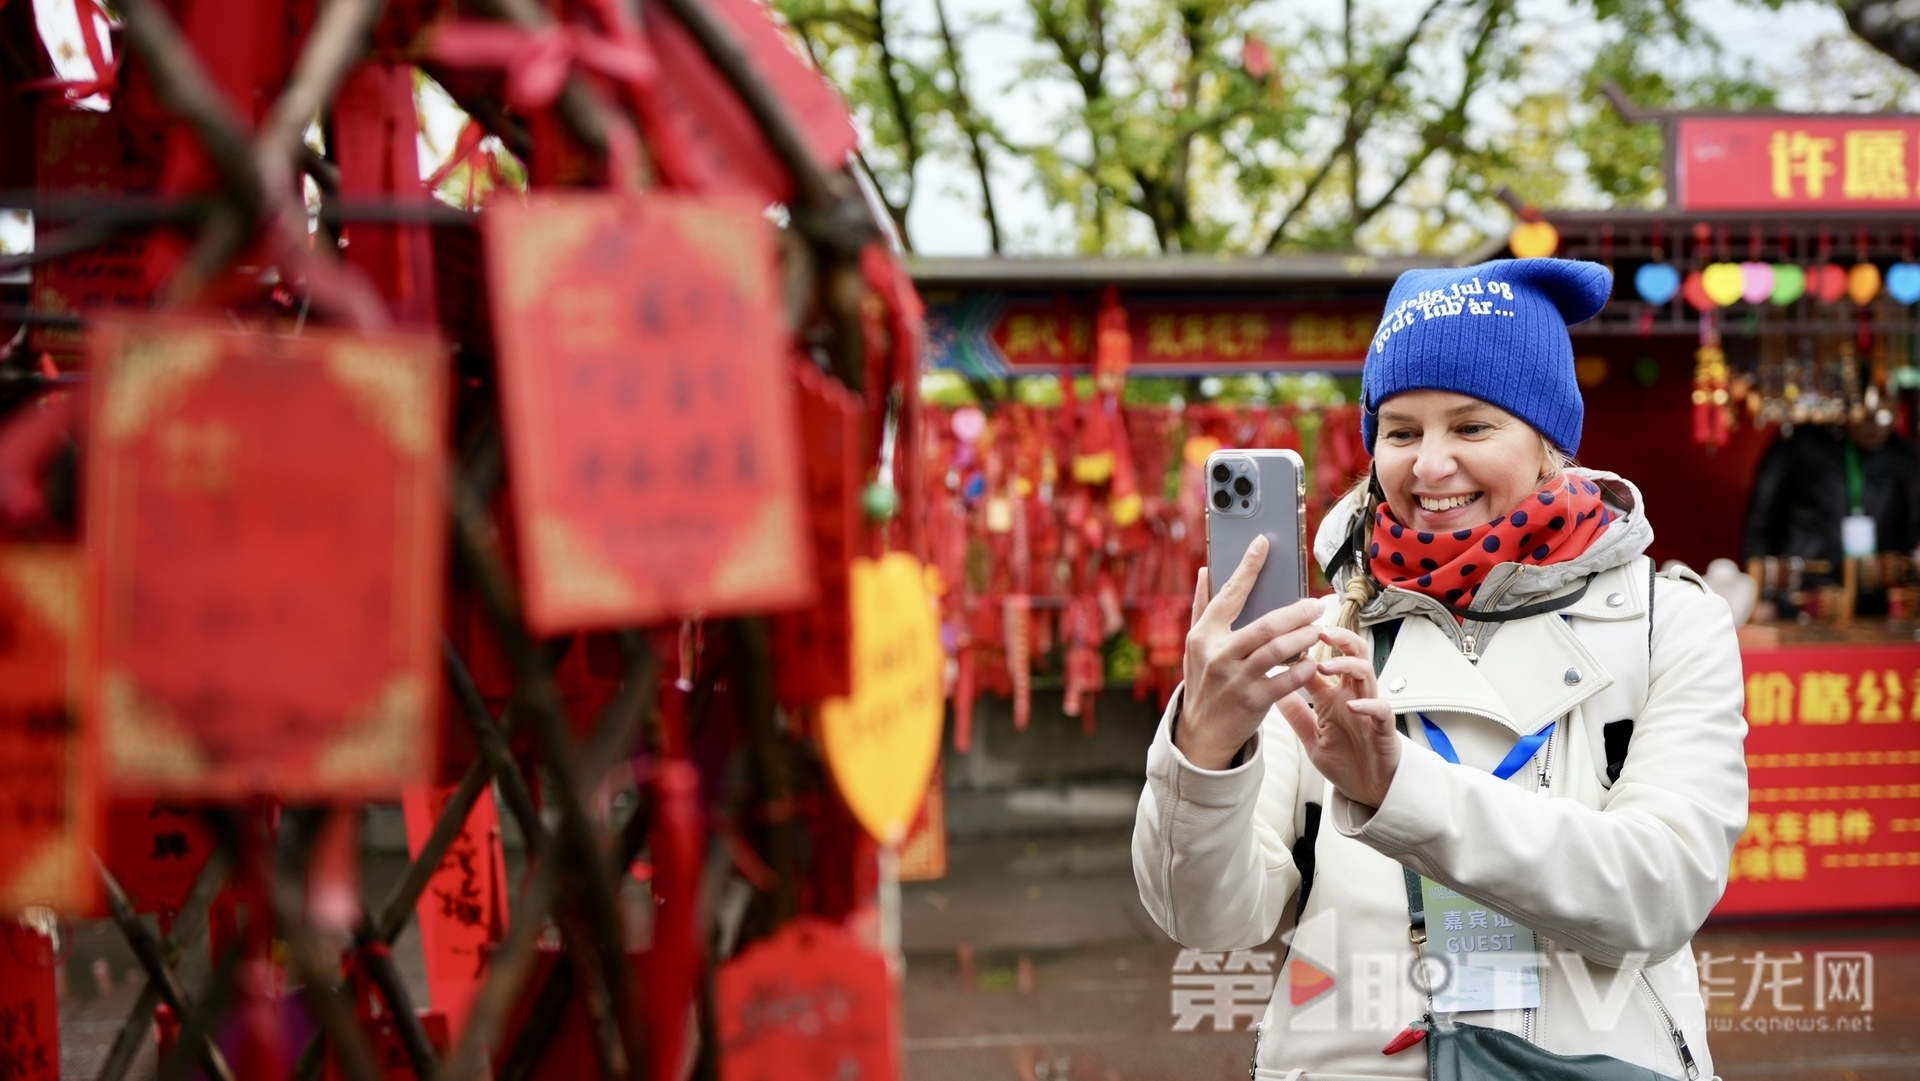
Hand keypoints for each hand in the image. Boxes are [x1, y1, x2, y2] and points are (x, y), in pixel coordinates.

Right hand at [1176, 535, 1325, 769]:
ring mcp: (1236, 680)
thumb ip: (1201, 607)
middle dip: (1297, 611)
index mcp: (1204, 635)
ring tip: (1318, 628)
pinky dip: (1303, 668)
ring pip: (1279, 651)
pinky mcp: (1253, 702)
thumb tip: (1204, 571)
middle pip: (1266, 624)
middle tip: (1317, 603)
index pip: (1229, 594)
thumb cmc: (1202, 683)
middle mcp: (1218, 655)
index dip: (1248, 567)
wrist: (1201, 734)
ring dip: (1304, 636)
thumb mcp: (1195, 646)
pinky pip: (1287, 681)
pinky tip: (1312, 660)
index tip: (1264, 543)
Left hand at [1277, 626, 1399, 806]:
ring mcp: (1369, 710)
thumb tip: (1273, 693)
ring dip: (1347, 665)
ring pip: (1366, 673)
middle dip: (1339, 639)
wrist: (1369, 790)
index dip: (1306, 651)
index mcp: (1334, 698)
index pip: (1320, 665)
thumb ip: (1296, 715)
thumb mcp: (1310, 739)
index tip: (1289, 640)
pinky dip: (1369, 705)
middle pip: (1352, 655)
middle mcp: (1353, 697)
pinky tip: (1354, 705)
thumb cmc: (1345, 762)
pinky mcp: (1384, 729)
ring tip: (1325, 666)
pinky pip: (1381, 710)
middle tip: (1319, 633)